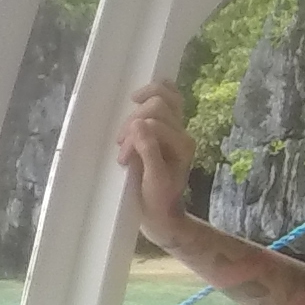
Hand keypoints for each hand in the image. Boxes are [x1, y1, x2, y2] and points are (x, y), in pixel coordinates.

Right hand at [116, 80, 195, 246]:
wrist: (161, 211)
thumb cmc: (156, 199)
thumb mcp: (153, 180)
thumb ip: (149, 152)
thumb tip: (138, 124)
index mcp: (182, 145)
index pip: (153, 124)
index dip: (134, 138)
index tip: (123, 159)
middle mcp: (182, 133)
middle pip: (158, 106)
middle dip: (133, 123)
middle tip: (121, 146)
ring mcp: (176, 128)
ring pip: (163, 97)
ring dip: (137, 111)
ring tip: (124, 133)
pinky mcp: (166, 127)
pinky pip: (167, 99)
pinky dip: (154, 92)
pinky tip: (139, 96)